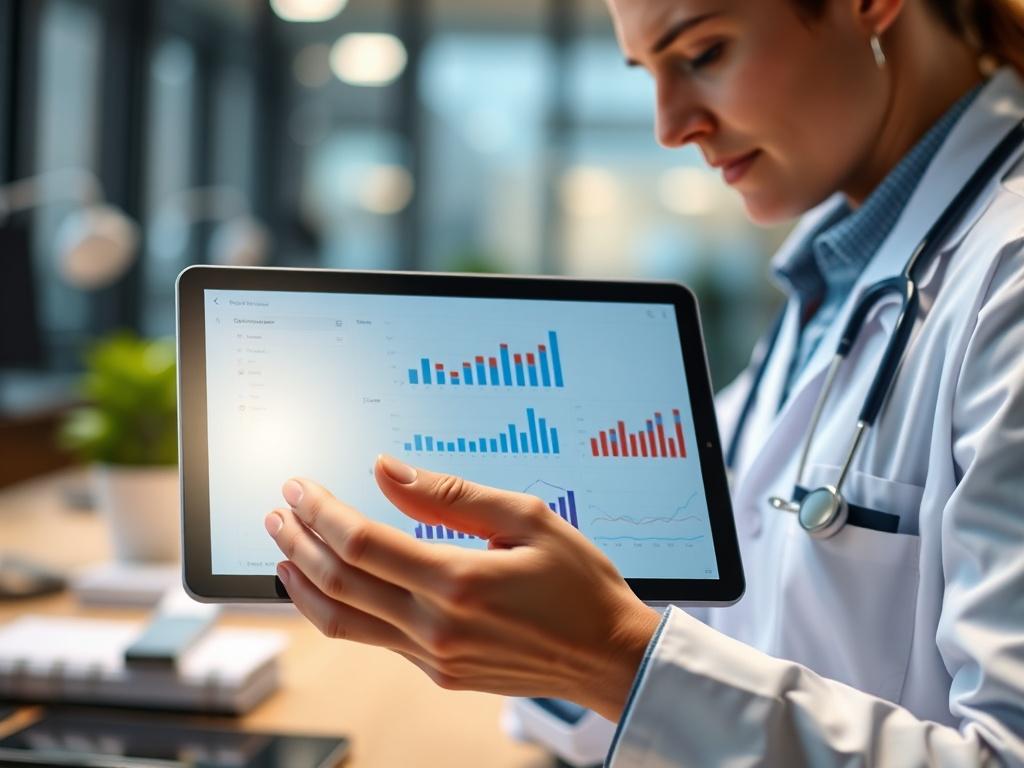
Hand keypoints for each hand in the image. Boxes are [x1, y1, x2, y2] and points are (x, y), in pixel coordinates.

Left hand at [264, 454, 660, 721]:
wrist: (608, 657)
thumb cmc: (579, 584)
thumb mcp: (527, 518)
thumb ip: (450, 495)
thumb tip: (386, 469)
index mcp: (459, 582)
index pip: (362, 543)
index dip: (321, 511)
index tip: (299, 486)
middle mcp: (437, 627)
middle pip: (340, 581)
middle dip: (299, 540)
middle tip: (277, 511)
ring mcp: (434, 657)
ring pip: (342, 621)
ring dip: (304, 581)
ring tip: (282, 549)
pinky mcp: (438, 673)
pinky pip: (371, 640)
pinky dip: (337, 609)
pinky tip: (328, 586)